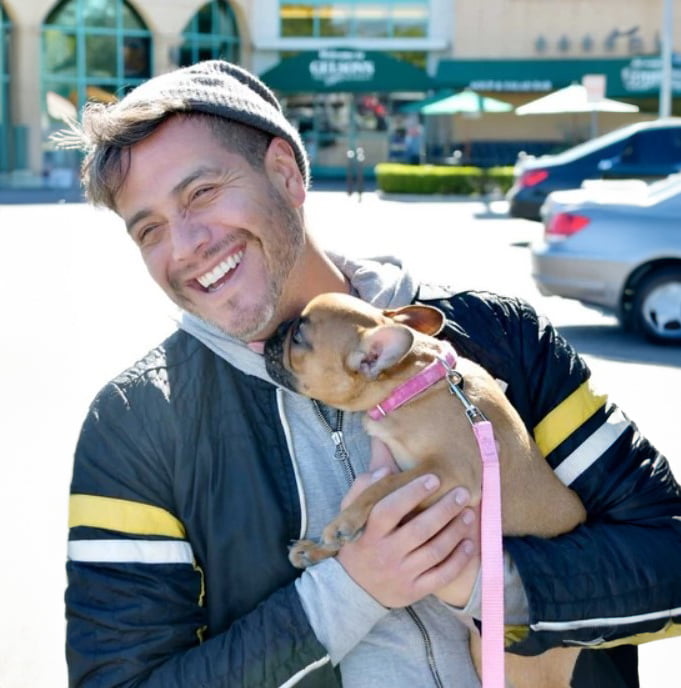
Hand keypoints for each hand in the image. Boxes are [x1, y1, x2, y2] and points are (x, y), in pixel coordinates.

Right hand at [336, 439, 479, 608]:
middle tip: (462, 492)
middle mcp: (385, 553)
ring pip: (435, 551)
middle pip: (420, 529)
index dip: (413, 492)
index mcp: (369, 531)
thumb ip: (363, 488)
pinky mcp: (413, 591)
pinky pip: (441, 575)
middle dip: (445, 509)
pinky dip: (458, 560)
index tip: (434, 477)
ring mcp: (401, 574)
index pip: (390, 509)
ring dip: (456, 531)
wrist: (352, 589)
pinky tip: (468, 543)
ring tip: (469, 513)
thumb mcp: (349, 514)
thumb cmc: (357, 541)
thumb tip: (385, 470)